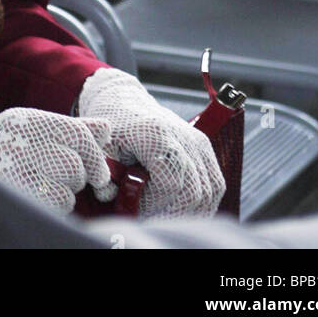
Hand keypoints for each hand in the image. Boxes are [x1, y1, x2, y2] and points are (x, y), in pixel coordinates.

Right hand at [0, 107, 116, 227]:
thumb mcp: (25, 131)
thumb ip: (68, 129)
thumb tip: (106, 128)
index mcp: (24, 121)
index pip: (77, 134)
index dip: (95, 156)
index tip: (98, 173)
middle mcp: (19, 141)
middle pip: (76, 165)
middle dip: (77, 178)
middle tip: (59, 180)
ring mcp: (14, 170)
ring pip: (67, 189)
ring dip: (62, 195)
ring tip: (37, 188)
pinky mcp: (13, 196)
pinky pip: (53, 207)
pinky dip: (50, 208)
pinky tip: (30, 199)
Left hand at [78, 67, 224, 217]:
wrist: (123, 102)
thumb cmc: (111, 126)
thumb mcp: (102, 150)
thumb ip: (109, 179)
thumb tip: (120, 204)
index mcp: (155, 134)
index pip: (171, 183)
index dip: (154, 203)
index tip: (135, 204)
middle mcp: (183, 136)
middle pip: (193, 192)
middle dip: (170, 212)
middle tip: (149, 214)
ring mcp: (197, 141)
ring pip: (209, 191)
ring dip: (189, 210)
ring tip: (164, 213)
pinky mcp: (204, 146)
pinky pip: (215, 184)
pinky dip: (202, 201)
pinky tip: (182, 207)